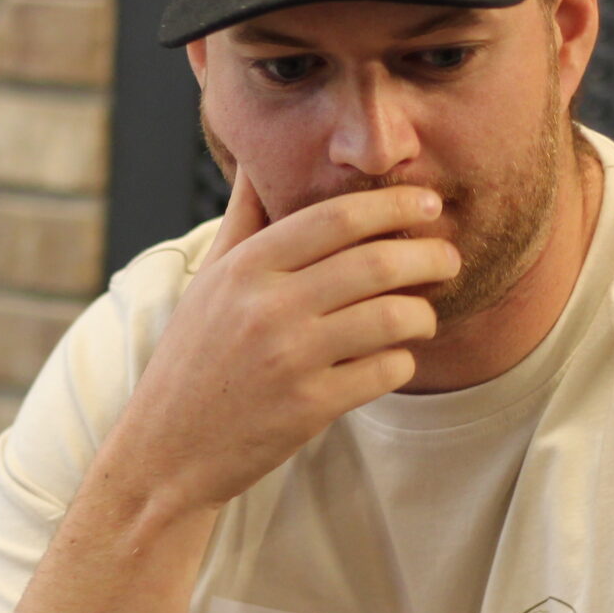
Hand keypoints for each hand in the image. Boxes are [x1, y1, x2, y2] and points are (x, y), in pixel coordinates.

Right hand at [97, 171, 457, 514]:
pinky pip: (386, 371)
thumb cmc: (193, 360)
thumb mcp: (208, 281)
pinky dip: (403, 361)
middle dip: (429, 256)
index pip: (336, 218)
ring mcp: (289, 360)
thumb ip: (243, 220)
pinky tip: (394, 359)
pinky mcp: (308, 408)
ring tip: (424, 315)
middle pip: (375, 263)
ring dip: (423, 314)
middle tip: (447, 258)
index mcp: (244, 269)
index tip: (426, 205)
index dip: (394, 205)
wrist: (166, 451)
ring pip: (392, 317)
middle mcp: (267, 308)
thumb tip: (259, 160)